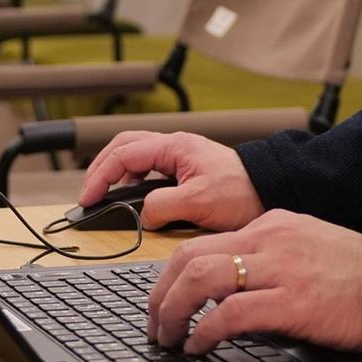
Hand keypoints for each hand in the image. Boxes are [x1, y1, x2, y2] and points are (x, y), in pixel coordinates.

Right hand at [77, 131, 263, 230]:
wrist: (272, 190)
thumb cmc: (244, 192)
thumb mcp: (200, 201)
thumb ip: (164, 205)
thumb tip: (143, 214)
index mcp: (174, 147)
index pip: (123, 153)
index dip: (101, 175)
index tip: (88, 197)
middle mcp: (174, 147)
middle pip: (124, 147)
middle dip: (102, 168)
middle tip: (89, 194)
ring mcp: (180, 157)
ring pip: (135, 157)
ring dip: (117, 173)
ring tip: (106, 196)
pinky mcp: (186, 171)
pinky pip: (150, 170)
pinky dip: (134, 181)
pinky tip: (135, 199)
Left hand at [145, 209, 361, 354]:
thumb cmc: (355, 273)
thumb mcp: (304, 245)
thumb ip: (265, 257)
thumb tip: (225, 287)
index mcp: (269, 225)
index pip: (200, 242)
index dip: (170, 275)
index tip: (162, 300)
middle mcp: (268, 239)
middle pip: (189, 257)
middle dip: (160, 293)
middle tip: (154, 323)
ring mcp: (279, 269)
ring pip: (201, 278)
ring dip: (173, 311)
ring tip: (168, 337)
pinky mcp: (293, 302)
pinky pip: (231, 313)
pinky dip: (205, 331)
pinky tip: (199, 346)